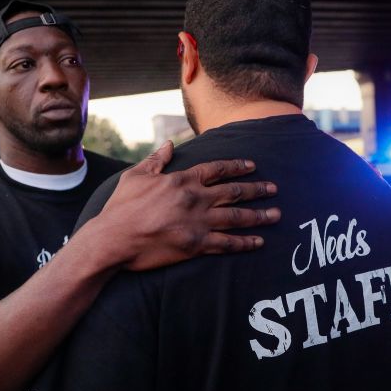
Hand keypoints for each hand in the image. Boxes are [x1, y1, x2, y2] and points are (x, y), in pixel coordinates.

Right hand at [100, 141, 279, 270]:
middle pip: (234, 192)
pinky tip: (259, 242)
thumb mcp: (136, 176)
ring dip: (259, 215)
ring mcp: (198, 222)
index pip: (217, 169)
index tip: (252, 165)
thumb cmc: (121, 208)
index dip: (237, 166)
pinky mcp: (196, 245)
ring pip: (237, 217)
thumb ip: (157, 160)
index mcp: (182, 180)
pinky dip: (245, 243)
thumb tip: (171, 145)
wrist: (113, 239)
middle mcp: (195, 199)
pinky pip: (227, 243)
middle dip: (257, 189)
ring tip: (276, 214)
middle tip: (274, 188)